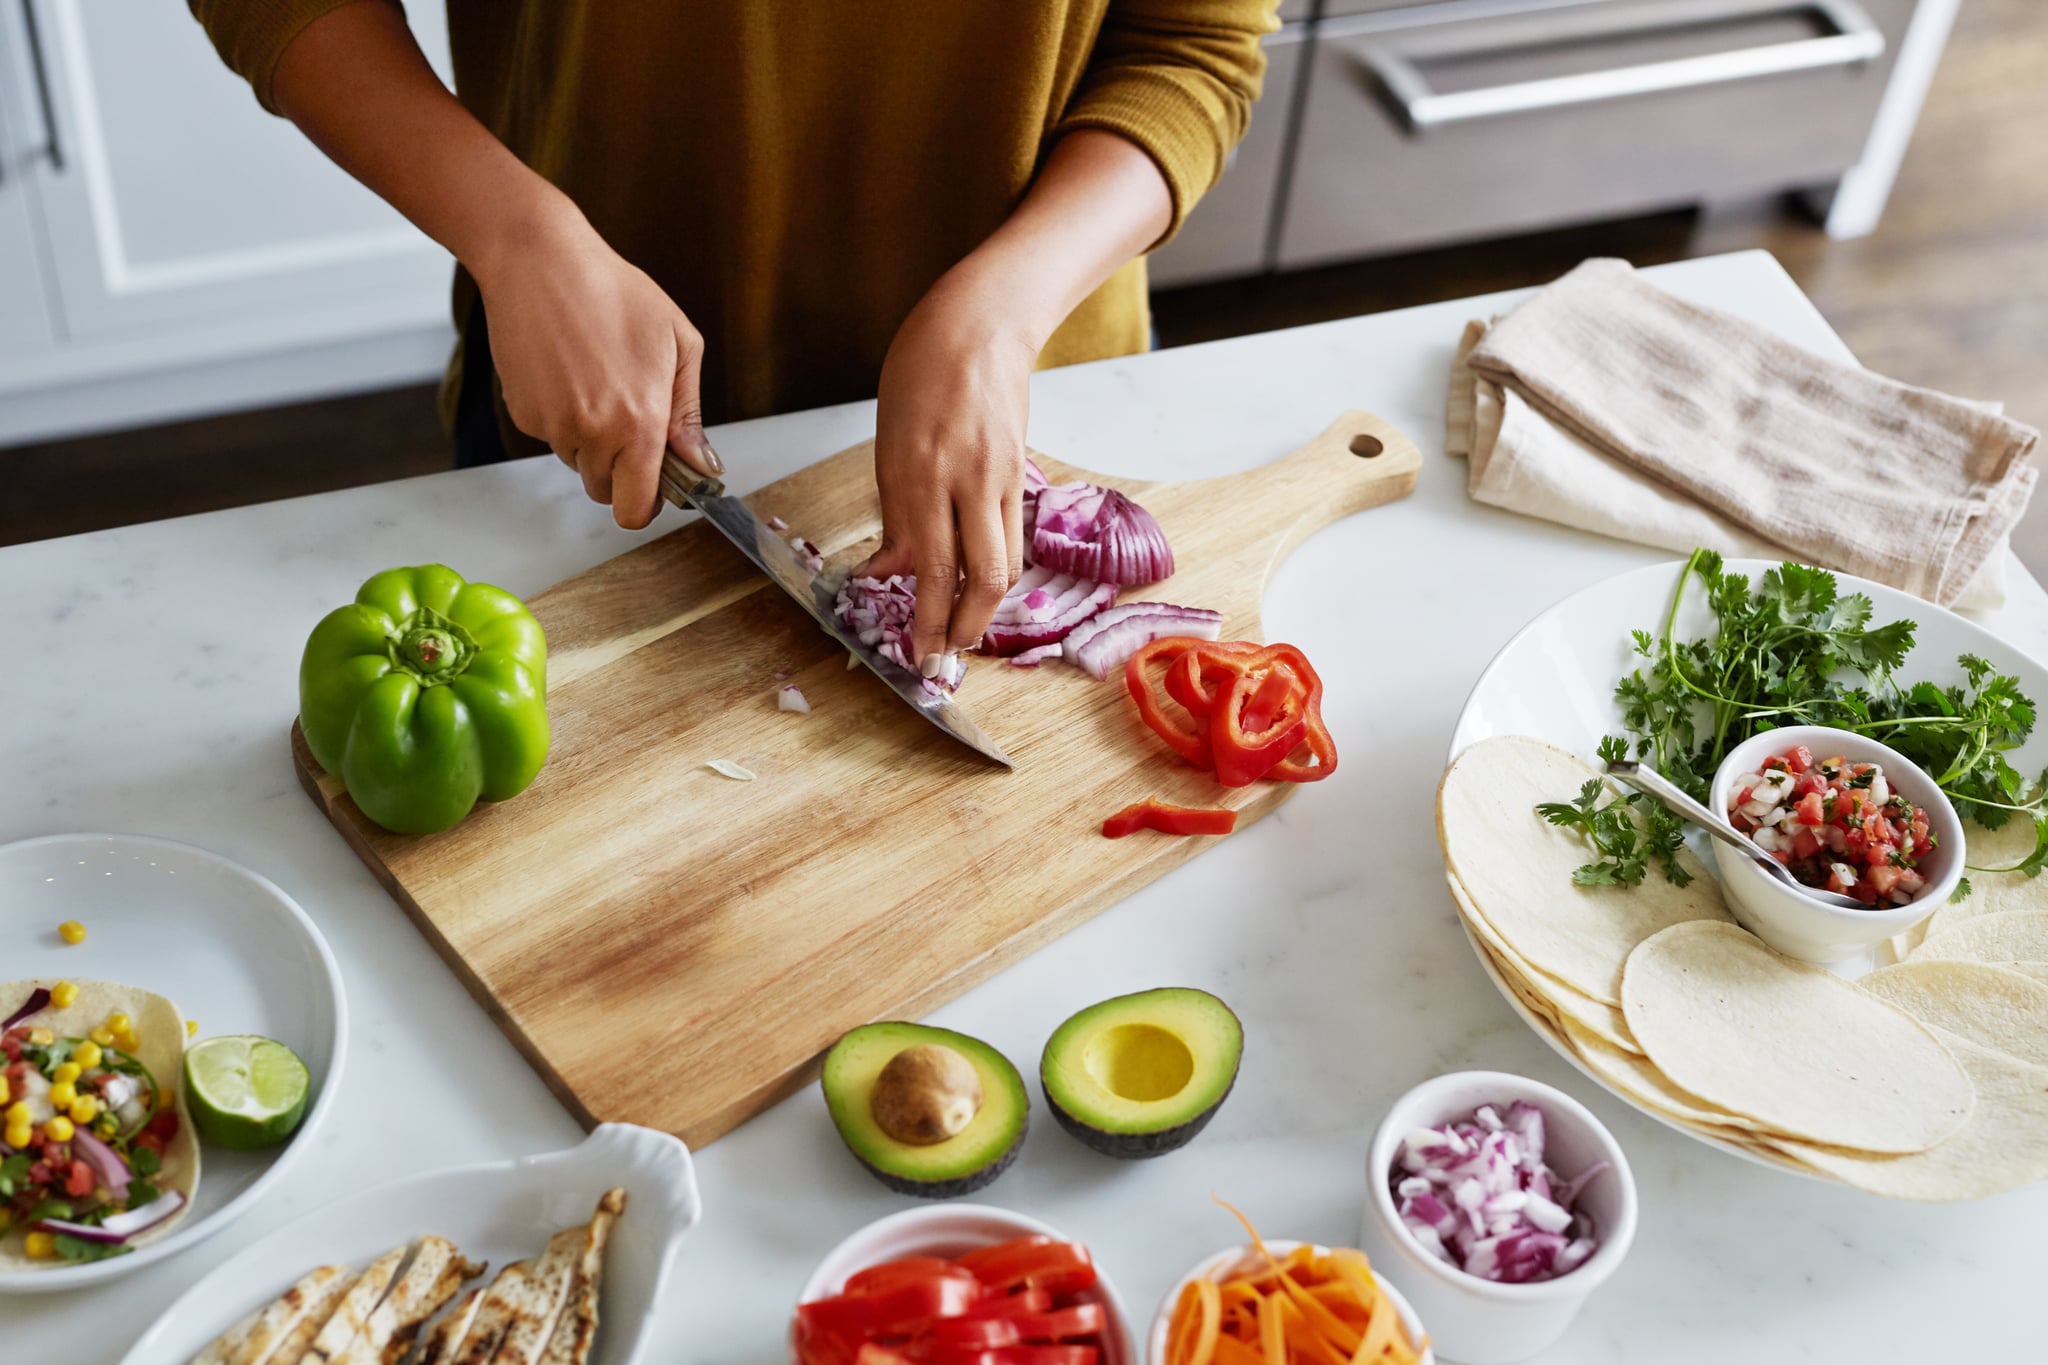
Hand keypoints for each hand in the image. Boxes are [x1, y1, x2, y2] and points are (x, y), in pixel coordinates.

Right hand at [470, 203, 719, 528]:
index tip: (652, 485)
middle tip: (626, 418)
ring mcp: (553, 425)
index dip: (645, 503)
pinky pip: (550, 435)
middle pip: (604, 490)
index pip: (636, 508)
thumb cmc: (615, 292)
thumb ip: (689, 415)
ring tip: (596, 379)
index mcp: (640, 424)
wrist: (541, 260)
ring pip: (577, 462)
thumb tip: (702, 465)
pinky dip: (560, 417)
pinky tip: (567, 371)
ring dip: (589, 440)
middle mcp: (594, 434)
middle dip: (618, 469)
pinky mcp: (522, 413)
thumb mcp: (678, 344)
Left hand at [865, 272, 1034, 671]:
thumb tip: (887, 572)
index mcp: (920, 472)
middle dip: (963, 627)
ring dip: (983, 607)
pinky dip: (993, 570)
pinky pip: (1010, 535)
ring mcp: (999, 478)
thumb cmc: (920, 374)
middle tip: (945, 655)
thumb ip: (895, 514)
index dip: (926, 618)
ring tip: (963, 632)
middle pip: (981, 577)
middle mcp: (965, 480)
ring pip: (1004, 563)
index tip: (916, 652)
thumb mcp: (889, 444)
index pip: (931, 566)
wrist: (979, 326)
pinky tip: (977, 585)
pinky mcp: (1019, 473)